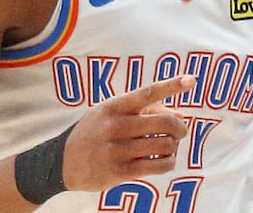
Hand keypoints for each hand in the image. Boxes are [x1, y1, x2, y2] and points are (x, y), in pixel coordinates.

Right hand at [62, 74, 194, 191]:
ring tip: (168, 147)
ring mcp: (117, 150)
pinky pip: (157, 166)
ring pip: (164, 145)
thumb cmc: (94, 132)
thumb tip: (180, 115)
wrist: (62, 162)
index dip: (171, 86)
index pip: (147, 93)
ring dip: (173, 146)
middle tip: (180, 130)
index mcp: (114, 106)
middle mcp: (116, 126)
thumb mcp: (110, 113)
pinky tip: (165, 160)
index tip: (190, 80)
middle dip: (180, 127)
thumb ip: (143, 111)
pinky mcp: (119, 172)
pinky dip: (168, 162)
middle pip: (164, 122)